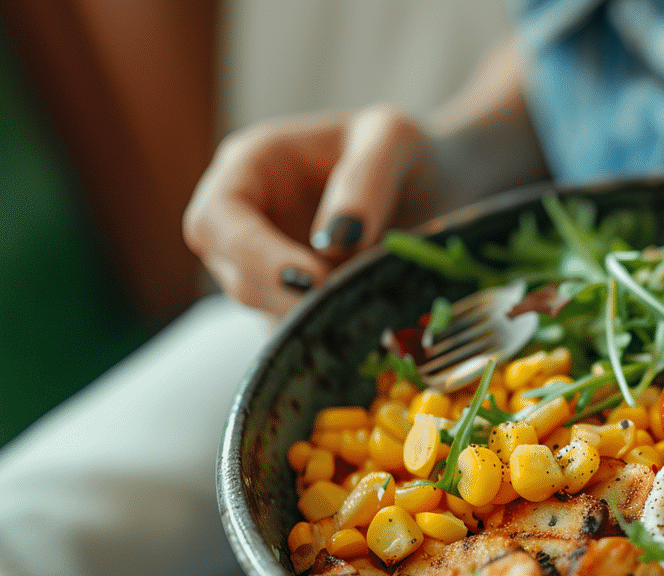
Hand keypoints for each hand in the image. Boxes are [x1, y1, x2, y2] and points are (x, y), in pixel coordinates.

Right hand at [183, 105, 440, 316]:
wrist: (435, 185)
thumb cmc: (406, 151)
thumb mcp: (394, 139)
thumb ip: (366, 178)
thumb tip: (336, 240)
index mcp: (251, 166)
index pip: (216, 219)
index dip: (255, 254)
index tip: (312, 278)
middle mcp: (247, 220)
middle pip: (234, 274)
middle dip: (284, 297)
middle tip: (345, 305)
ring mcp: (269, 267)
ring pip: (265, 310)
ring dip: (311, 321)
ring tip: (369, 311)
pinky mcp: (297, 302)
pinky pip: (299, 333)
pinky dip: (330, 337)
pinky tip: (372, 329)